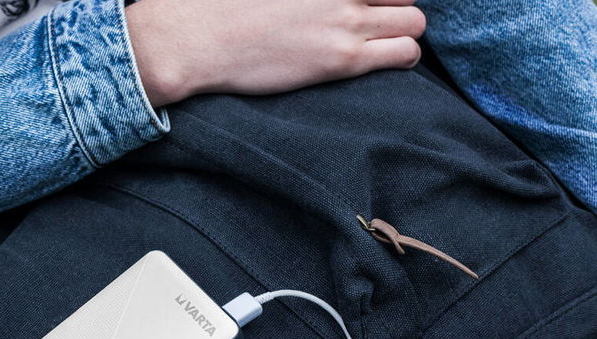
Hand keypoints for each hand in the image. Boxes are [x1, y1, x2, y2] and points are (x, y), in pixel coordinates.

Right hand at [126, 0, 425, 105]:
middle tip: (374, 21)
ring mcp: (345, 21)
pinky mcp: (341, 58)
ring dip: (404, 31)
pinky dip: (403, 56)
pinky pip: (404, 52)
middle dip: (396, 6)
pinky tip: (384, 60)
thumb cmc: (218, 7)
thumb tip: (305, 2)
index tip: (367, 4)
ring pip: (415, 22)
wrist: (196, 40)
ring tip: (382, 42)